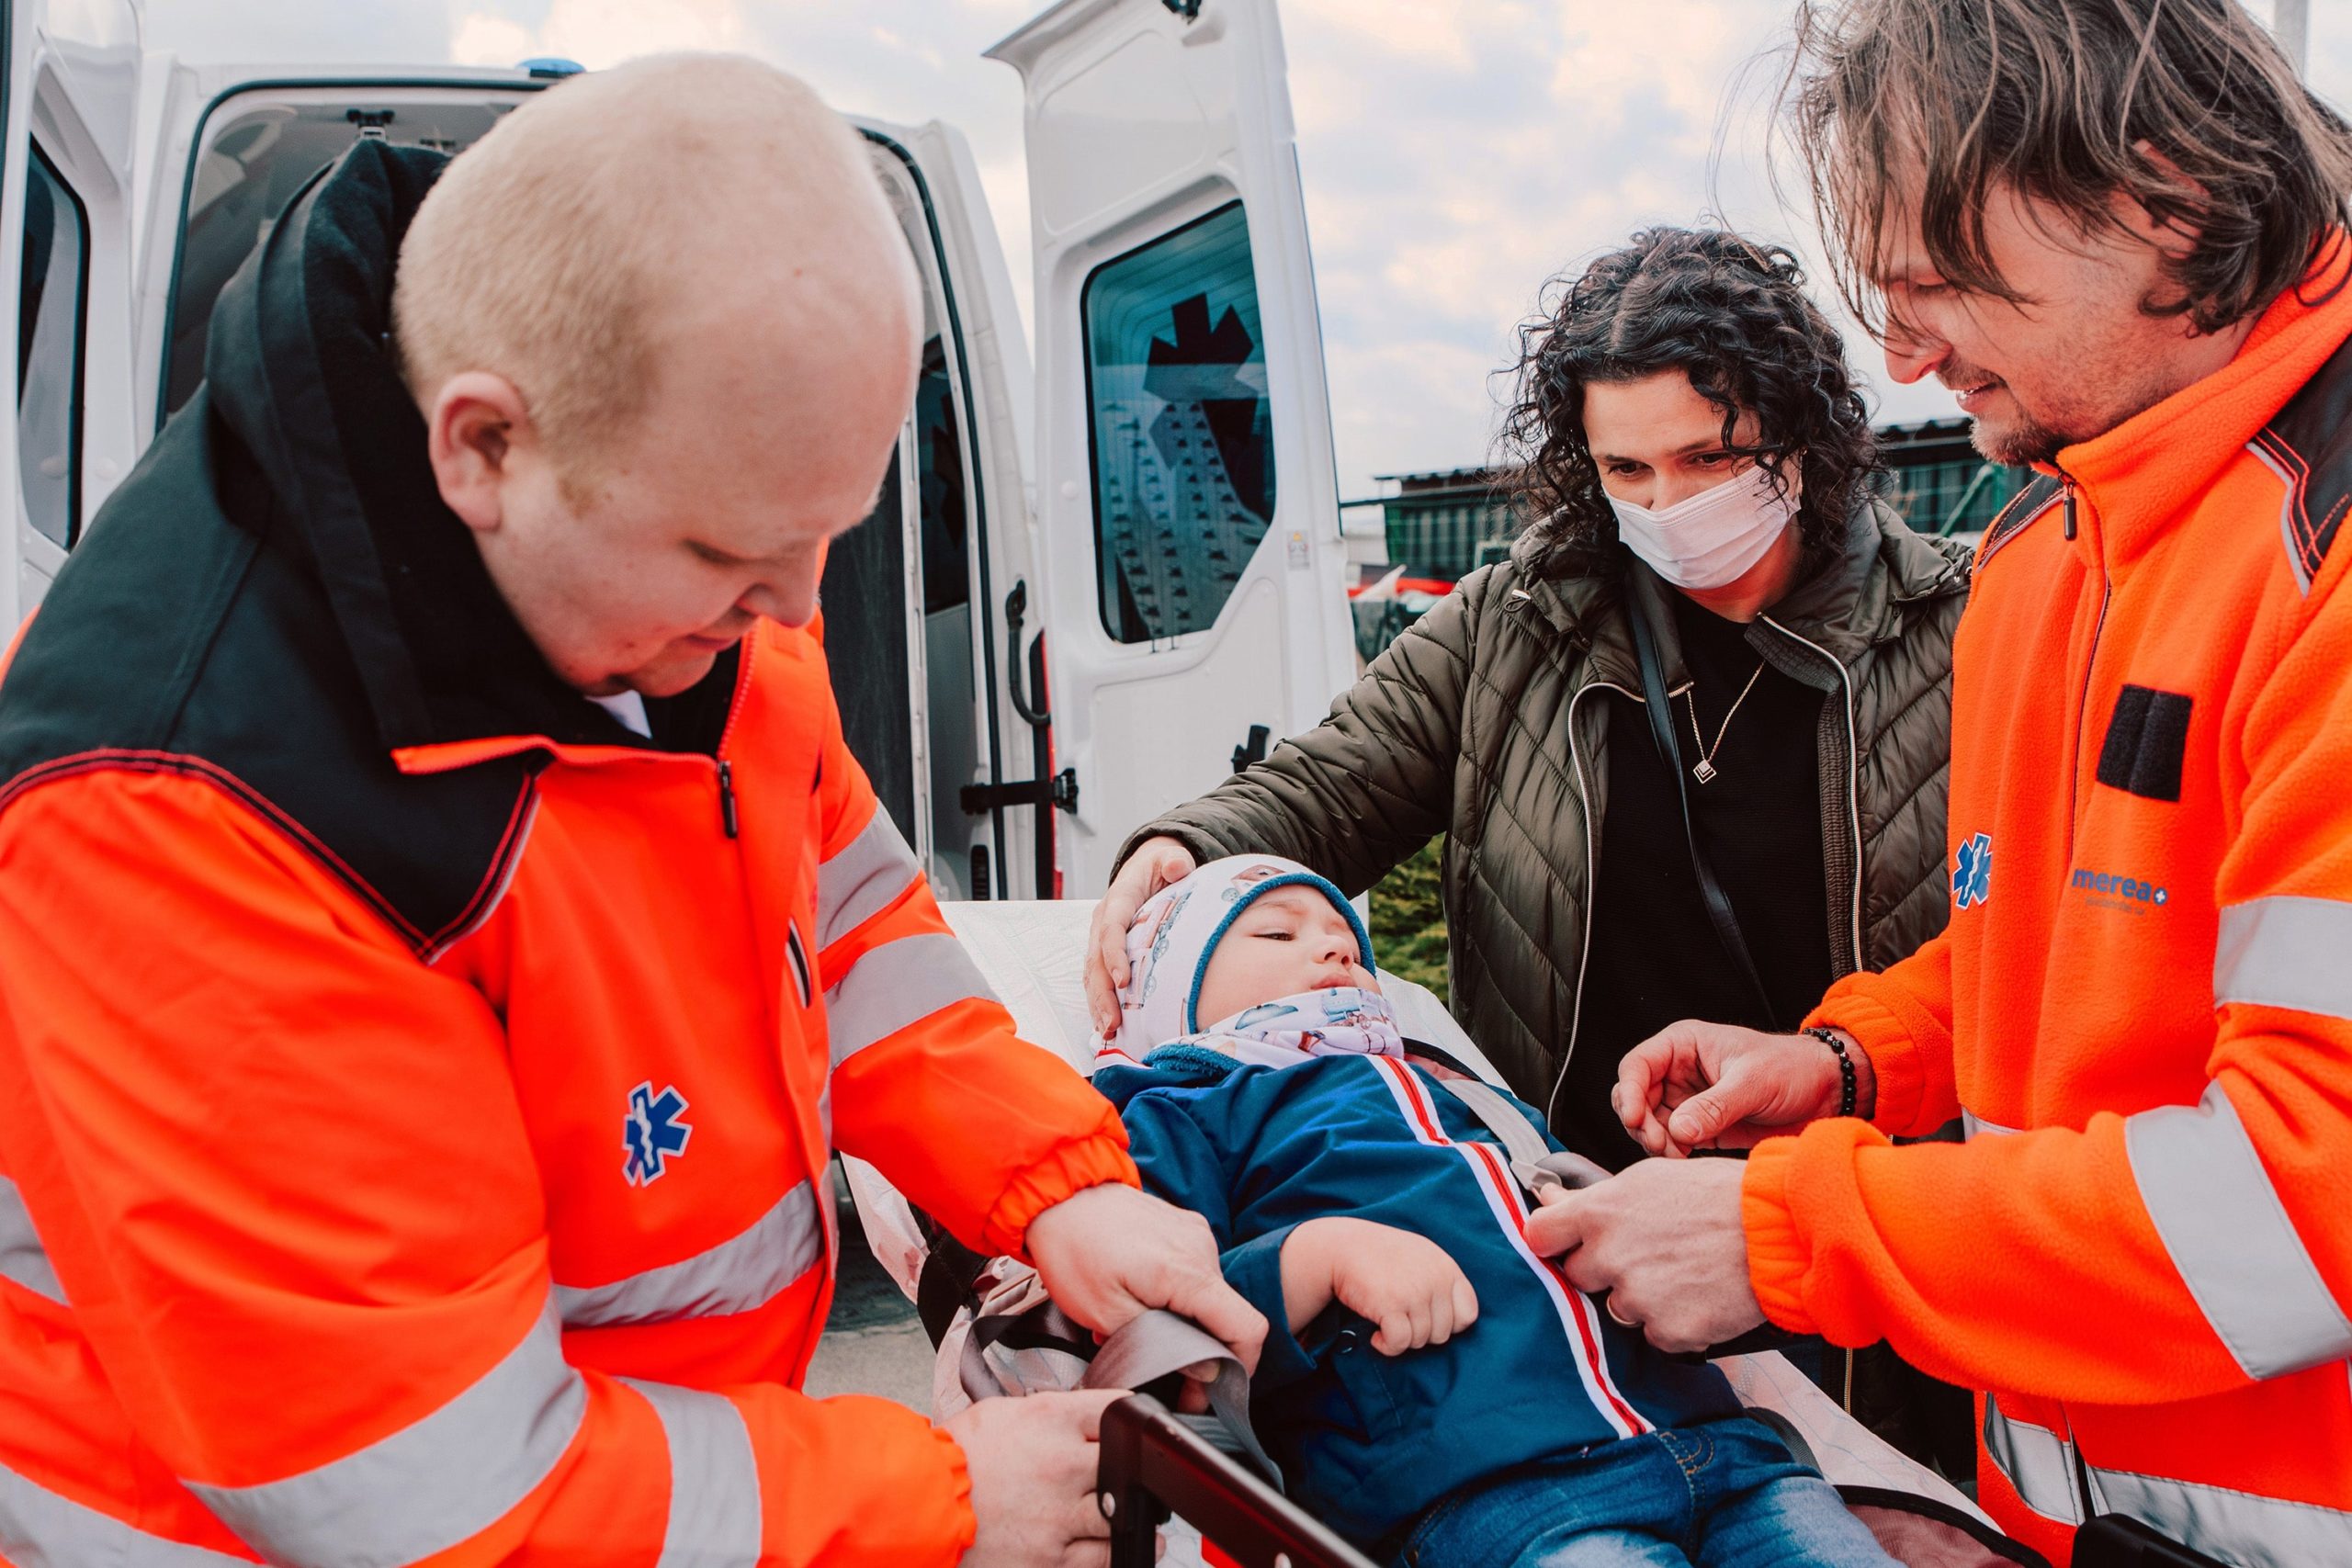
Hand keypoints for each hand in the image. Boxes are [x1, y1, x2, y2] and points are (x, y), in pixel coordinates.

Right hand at [947, 1388, 1126, 1567]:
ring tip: (1139, 1516)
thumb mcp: (1000, 1412)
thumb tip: (1079, 1419)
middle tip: (1131, 1474)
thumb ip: (1047, 1414)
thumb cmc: (953, 1458)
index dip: (1130, 1417)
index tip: (1132, 1426)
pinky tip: (1130, 1546)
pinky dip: (1119, 1552)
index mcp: (1051, 1420)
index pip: (1118, 1409)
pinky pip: (1102, 1559)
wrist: (916, 1506)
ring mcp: (1058, 1516)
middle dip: (1130, 1468)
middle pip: (1127, 1464)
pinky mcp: (1049, 1559)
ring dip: (1133, 1516)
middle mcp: (1061, 1465)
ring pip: (1123, 1516)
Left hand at [1027, 1183, 1267, 1372]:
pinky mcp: (1184, 1227)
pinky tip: (1139, 1299)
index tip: (1214, 1389)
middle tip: (1164, 1371)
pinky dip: (1175, 1295)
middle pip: (1228, 1316)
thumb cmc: (1072, 1249)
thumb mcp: (1105, 1313)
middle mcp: (1201, 1249)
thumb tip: (1203, 1369)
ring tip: (1138, 1325)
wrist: (1057, 1196)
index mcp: (1187, 1273)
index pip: (1247, 1327)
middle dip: (1202, 1350)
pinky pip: (1194, 1272)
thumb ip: (1159, 1344)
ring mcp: (1194, 1234)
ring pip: (1209, 1296)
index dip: (1240, 1367)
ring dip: (1183, 1321)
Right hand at [1085, 837, 1196, 1036]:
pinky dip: (1099, 1004)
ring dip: (1098, 1004)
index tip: (1123, 981)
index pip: (1111, 928)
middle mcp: (1102, 922)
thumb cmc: (1160, 868)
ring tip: (1108, 1031)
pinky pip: (1096, 981)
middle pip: (1095, 960)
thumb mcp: (1170, 858)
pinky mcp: (1103, 954)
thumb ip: (1175, 861)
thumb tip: (1177, 866)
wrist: (1145, 870)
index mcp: (1118, 899)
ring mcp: (1100, 940)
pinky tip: (1107, 1027)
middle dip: (1102, 993)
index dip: (1114, 955)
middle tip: (1113, 1021)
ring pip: (1092, 975)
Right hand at [1287, 1216, 1477, 1354]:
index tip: (1426, 1319)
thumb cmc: (1380, 1254)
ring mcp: (1415, 1293)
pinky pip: (1400, 1343)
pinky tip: (1376, 1335)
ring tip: (1386, 1322)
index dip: (1448, 1323)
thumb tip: (1458, 1321)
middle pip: (1443, 1333)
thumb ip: (1441, 1280)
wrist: (1341, 1246)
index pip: (1468, 1314)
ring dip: (1401, 1338)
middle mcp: (1435, 1280)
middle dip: (1420, 1333)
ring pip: (1421, 1341)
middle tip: (1399, 1319)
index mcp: (1446, 1267)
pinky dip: (1387, 1346)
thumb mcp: (1420, 1255)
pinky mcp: (1392, 1305)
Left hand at [1523, 1159, 1763, 1354]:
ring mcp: (1639, 1297)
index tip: (1563, 1245)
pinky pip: (1655, 1334)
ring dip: (1642, 1298)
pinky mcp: (1668, 1331)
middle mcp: (1611, 1256)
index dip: (1551, 1242)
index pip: (1537, 1237)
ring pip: (1619, 1308)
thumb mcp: (1650, 1179)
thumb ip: (1595, 1197)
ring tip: (1683, 1271)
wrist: (1779, 1230)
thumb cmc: (1720, 1196)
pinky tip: (1699, 1296)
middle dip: (1605, 1270)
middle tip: (1648, 1255)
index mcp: (1601, 1212)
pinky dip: (1673, 1322)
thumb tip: (1551, 1201)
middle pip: (1579, 1277)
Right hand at [1611, 1021, 1868, 1156]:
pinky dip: (1672, 1153)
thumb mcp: (1753, 1082)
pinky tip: (1686, 1158)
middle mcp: (1679, 1071)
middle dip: (1641, 1123)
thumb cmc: (1792, 1068)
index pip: (1637, 1065)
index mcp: (1684, 1045)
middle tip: (1662, 1145)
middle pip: (1635, 1098)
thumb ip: (1715, 1106)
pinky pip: (1671, 1141)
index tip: (1635, 1119)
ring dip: (1656, 1141)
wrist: (1826, 1093)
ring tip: (1679, 1154)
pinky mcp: (1701, 1127)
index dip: (1628, 1092)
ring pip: (1649, 1123)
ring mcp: (1688, 1100)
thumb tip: (1678, 1129)